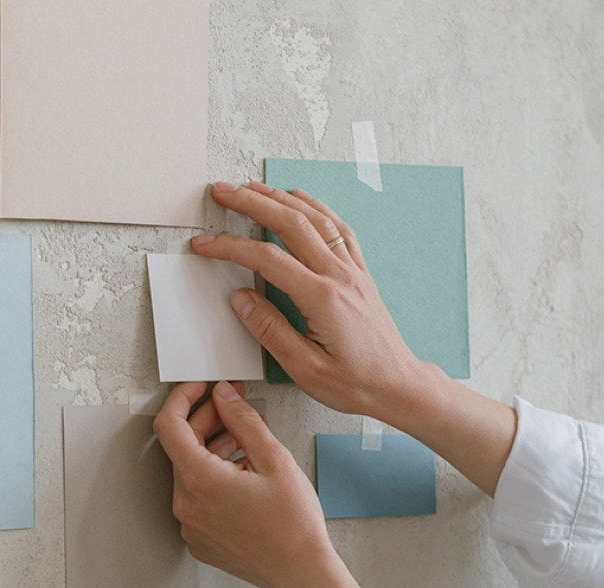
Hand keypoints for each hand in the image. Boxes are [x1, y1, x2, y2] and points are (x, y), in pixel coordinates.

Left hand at [153, 380, 365, 587]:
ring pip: (191, 472)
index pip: (169, 425)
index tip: (200, 387)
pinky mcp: (200, 539)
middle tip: (234, 405)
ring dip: (212, 448)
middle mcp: (186, 503)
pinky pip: (197, 497)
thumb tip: (224, 396)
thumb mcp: (274, 459)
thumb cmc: (294, 524)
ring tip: (246, 439)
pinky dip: (214, 477)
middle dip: (206, 421)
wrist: (302, 573)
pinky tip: (243, 471)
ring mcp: (190, 525)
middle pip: (182, 448)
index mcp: (199, 480)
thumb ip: (244, 421)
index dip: (182, 398)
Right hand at [193, 180, 422, 419]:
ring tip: (253, 187)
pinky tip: (302, 199)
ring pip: (315, 219)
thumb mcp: (305, 369)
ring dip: (281, 198)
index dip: (230, 247)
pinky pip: (338, 229)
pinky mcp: (360, 273)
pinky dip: (316, 207)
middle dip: (251, 203)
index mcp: (322, 298)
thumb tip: (241, 299)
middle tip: (222, 191)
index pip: (266, 259)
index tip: (204, 244)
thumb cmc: (356, 383)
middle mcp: (339, 276)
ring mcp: (353, 270)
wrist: (398, 385)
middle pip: (290, 224)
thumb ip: (270, 331)